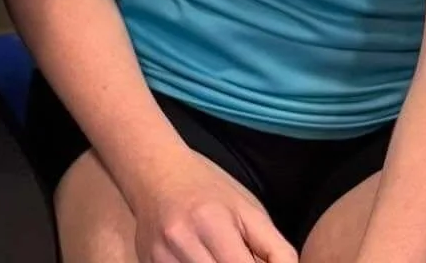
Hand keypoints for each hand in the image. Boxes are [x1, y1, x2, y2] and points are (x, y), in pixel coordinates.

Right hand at [132, 151, 296, 262]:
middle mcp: (181, 240)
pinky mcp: (147, 261)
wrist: (155, 171)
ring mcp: (159, 254)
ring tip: (220, 257)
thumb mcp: (249, 213)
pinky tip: (199, 258)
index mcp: (212, 224)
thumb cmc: (209, 192)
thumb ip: (277, 252)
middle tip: (239, 257)